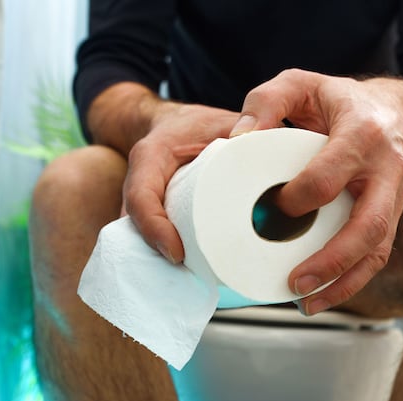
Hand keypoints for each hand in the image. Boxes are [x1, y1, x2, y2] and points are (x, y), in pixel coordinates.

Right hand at [124, 102, 238, 262]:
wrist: (177, 126)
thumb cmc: (201, 124)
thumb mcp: (223, 120)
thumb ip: (245, 131)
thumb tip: (266, 146)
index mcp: (151, 156)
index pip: (141, 197)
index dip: (155, 229)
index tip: (178, 254)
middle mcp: (141, 181)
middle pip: (136, 225)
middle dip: (158, 253)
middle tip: (191, 274)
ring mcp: (143, 201)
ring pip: (140, 236)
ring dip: (159, 260)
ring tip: (191, 278)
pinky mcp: (153, 215)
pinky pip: (152, 237)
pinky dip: (167, 255)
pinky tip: (191, 273)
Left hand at [230, 69, 402, 314]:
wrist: (393, 111)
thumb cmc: (337, 100)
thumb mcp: (300, 83)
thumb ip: (265, 102)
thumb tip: (236, 140)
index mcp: (362, 133)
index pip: (330, 175)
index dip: (298, 199)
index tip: (272, 209)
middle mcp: (387, 169)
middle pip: (369, 225)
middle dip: (332, 260)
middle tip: (295, 282)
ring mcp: (396, 197)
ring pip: (378, 250)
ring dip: (343, 283)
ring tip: (306, 304)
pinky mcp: (392, 217)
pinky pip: (377, 256)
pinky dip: (350, 282)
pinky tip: (320, 297)